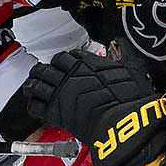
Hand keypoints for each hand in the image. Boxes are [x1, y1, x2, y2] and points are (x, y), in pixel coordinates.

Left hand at [23, 49, 154, 144]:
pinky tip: (35, 105)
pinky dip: (33, 104)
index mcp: (86, 62)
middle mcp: (69, 74)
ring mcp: (60, 92)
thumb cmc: (129, 99)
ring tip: (33, 87)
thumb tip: (123, 43)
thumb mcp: (132, 70)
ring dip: (34, 84)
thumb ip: (125, 55)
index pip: (69, 56)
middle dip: (46, 69)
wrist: (120, 122)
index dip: (66, 61)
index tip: (65, 65)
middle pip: (49, 66)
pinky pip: (35, 105)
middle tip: (45, 74)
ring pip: (37, 82)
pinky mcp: (54, 111)